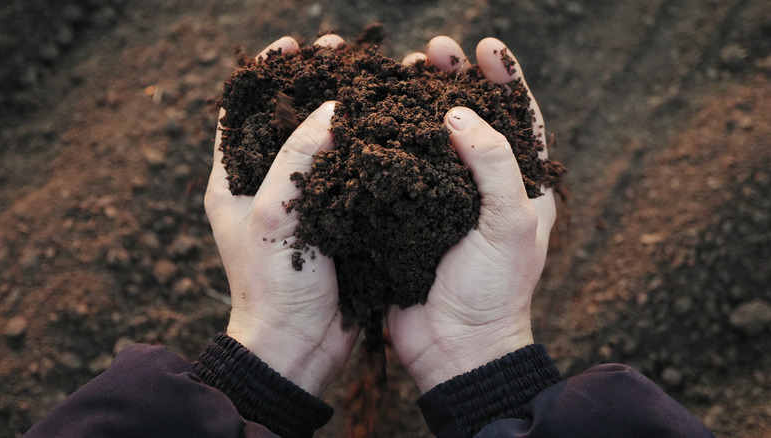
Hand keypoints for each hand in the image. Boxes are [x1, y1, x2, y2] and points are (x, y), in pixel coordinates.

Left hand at [204, 35, 357, 396]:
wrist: (300, 344)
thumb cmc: (272, 283)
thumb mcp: (272, 212)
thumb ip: (296, 156)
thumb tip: (330, 109)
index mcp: (232, 180)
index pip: (242, 112)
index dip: (266, 74)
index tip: (291, 44)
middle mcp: (265, 186)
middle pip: (287, 119)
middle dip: (311, 83)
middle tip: (340, 51)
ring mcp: (302, 202)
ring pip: (321, 143)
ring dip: (342, 110)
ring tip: (369, 78)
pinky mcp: (333, 219)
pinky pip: (347, 173)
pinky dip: (363, 148)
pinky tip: (388, 127)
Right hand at [389, 37, 556, 392]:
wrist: (455, 348)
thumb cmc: (495, 290)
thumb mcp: (510, 225)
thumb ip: (493, 165)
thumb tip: (459, 116)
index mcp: (521, 186)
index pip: (519, 118)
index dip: (505, 79)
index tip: (485, 48)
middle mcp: (481, 187)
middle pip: (470, 119)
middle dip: (454, 81)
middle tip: (434, 50)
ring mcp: (442, 200)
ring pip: (430, 139)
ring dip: (416, 104)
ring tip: (400, 71)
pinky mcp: (408, 216)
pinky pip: (398, 171)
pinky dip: (386, 143)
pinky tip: (371, 119)